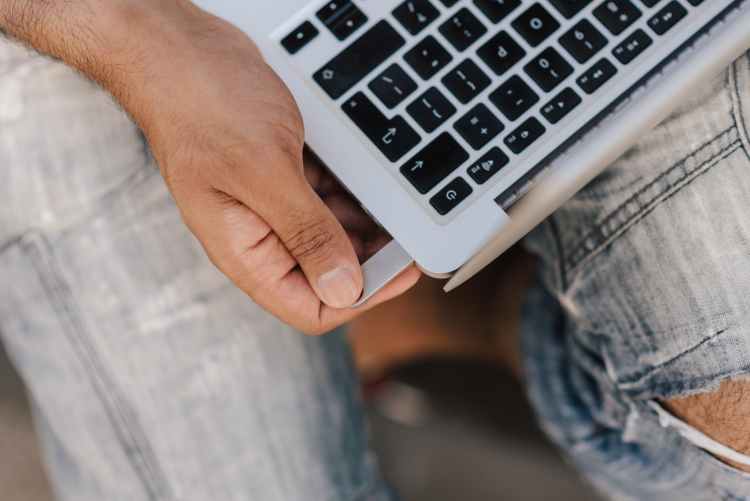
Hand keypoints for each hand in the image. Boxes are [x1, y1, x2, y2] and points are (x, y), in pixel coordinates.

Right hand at [1, 1, 419, 333]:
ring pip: (328, 238)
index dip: (360, 297)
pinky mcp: (278, 179)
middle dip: (369, 262)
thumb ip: (306, 233)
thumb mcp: (264, 172)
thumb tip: (344, 290)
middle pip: (324, 276)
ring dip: (364, 230)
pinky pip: (323, 203)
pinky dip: (350, 199)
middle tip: (408, 239)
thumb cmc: (203, 105)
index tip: (402, 270)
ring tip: (396, 214)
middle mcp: (257, 238)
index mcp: (246, 252)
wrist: (177, 50)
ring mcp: (267, 208)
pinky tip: (370, 187)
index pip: (309, 307)